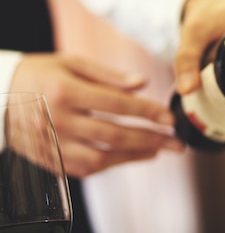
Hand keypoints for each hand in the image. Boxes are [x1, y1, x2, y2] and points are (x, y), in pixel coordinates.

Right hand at [11, 53, 183, 177]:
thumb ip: (109, 75)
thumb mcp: (72, 63)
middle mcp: (59, 121)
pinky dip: (111, 165)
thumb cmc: (39, 73)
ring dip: (134, 156)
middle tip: (177, 143)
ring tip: (158, 151)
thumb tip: (143, 84)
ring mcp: (52, 144)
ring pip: (101, 158)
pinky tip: (130, 156)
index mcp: (66, 92)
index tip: (171, 118)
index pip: (117, 105)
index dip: (147, 113)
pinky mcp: (48, 159)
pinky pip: (85, 168)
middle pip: (115, 135)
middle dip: (151, 140)